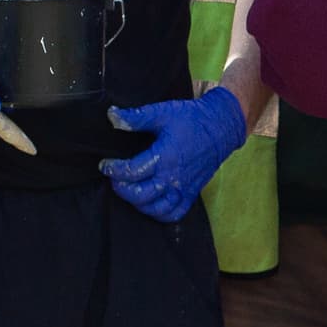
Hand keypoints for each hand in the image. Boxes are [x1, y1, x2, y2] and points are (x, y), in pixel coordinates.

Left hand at [100, 86, 249, 223]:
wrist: (221, 127)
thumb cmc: (192, 119)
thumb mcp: (162, 112)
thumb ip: (136, 117)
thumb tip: (112, 116)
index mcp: (164, 157)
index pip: (131, 171)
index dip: (113, 170)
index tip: (105, 165)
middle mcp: (173, 177)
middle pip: (140, 195)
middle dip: (122, 189)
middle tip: (115, 178)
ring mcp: (183, 188)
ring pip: (156, 209)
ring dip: (138, 203)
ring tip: (131, 190)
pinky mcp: (191, 193)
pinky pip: (174, 214)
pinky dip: (160, 213)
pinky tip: (150, 203)